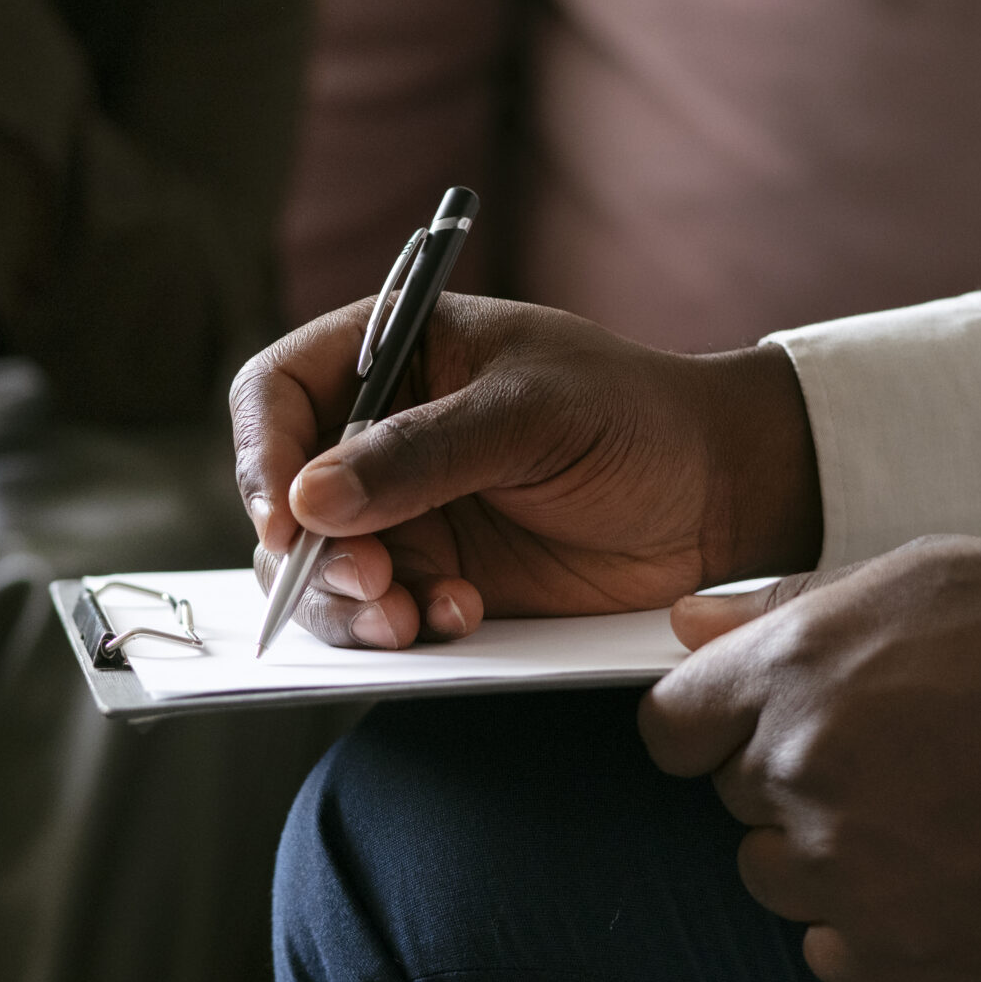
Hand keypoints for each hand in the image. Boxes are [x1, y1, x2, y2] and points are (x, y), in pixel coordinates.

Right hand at [229, 295, 820, 649]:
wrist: (715, 495)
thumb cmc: (631, 415)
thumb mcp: (530, 414)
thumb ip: (421, 453)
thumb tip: (310, 503)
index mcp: (388, 352)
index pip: (275, 395)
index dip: (265, 456)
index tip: (288, 521)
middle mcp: (376, 434)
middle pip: (281, 498)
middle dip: (310, 554)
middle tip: (375, 586)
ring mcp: (400, 513)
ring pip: (316, 571)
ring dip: (350, 604)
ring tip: (415, 617)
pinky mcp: (433, 578)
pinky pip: (377, 615)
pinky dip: (401, 628)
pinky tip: (463, 618)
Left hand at [639, 537, 980, 981]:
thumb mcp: (917, 574)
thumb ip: (787, 603)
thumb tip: (691, 622)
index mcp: (793, 671)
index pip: (670, 727)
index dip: (707, 727)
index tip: (746, 729)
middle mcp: (803, 771)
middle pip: (734, 798)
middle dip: (791, 777)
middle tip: (888, 753)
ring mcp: (851, 867)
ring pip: (774, 878)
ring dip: (824, 854)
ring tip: (917, 812)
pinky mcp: (911, 944)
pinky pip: (832, 955)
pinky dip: (866, 928)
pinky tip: (926, 878)